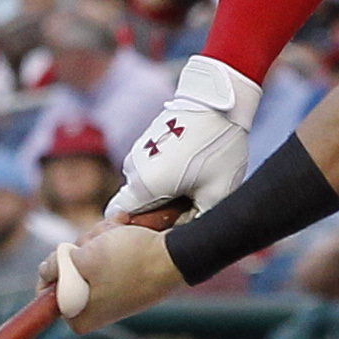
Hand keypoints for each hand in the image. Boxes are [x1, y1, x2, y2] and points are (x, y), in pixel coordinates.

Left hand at [40, 224, 183, 334]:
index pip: (49, 288)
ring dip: (100, 237)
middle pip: (70, 268)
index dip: (57, 262)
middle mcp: (94, 310)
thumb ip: (56, 266)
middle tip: (103, 241)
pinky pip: (109, 254)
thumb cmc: (130, 261)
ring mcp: (111, 294)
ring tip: (119, 232)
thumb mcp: (83, 260)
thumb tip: (45, 271)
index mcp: (78, 318)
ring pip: (89, 256)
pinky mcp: (126, 278)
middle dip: (84, 246)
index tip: (73, 253)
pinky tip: (126, 228)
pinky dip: (114, 238)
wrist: (176, 256)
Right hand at [108, 55, 261, 219]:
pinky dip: (167, 173)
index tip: (165, 225)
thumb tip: (186, 237)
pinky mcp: (148, 139)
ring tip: (197, 182)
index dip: (139, 229)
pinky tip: (194, 166)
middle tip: (192, 204)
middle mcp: (133, 169)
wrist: (219, 101)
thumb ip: (197, 223)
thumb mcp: (217, 194)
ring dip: (165, 190)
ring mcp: (138, 152)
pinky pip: (152, 167)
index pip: (119, 219)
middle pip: (136, 204)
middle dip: (159, 210)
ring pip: (146, 184)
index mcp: (143, 186)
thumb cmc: (218, 148)